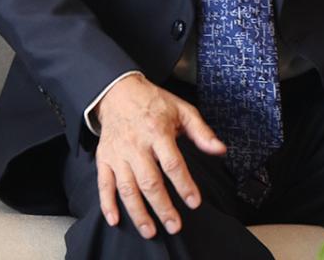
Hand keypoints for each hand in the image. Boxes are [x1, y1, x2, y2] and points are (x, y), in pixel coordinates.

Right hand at [93, 74, 226, 238]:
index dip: (184, 185)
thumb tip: (219, 150)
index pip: (172, 163)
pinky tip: (115, 219)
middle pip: (149, 181)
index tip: (194, 202)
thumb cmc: (153, 103)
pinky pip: (103, 183)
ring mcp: (118, 153)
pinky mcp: (104, 158)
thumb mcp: (181, 109)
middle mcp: (136, 145)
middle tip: (174, 226)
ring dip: (138, 212)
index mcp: (157, 131)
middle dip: (162, 207)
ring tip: (150, 231)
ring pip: (127, 187)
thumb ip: (201, 131)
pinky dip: (107, 203)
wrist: (117, 92)